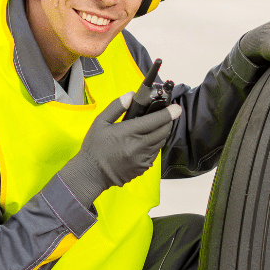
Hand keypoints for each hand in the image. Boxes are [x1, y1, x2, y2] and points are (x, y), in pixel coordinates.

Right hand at [59, 95, 181, 206]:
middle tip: (168, 115)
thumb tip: (131, 95)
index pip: (154, 120)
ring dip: (162, 133)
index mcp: (128, 133)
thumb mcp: (100, 122)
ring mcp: (143, 159)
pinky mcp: (144, 167)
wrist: (92, 174)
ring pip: (161, 142)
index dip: (168, 113)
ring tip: (157, 126)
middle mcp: (138, 146)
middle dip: (168, 122)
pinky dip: (154, 145)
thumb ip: (116, 107)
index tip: (176, 107)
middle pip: (163, 131)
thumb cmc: (94, 147)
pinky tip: (146, 141)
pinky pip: (155, 153)